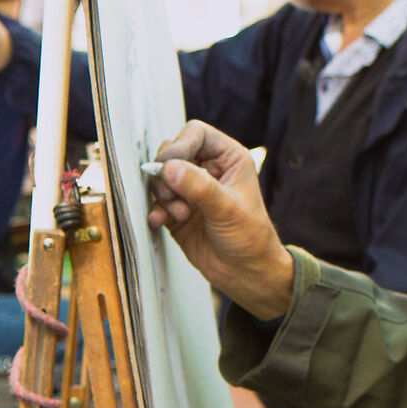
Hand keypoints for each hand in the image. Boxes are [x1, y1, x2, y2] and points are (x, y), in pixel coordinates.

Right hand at [144, 122, 294, 320]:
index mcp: (228, 158)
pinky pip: (156, 201)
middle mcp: (208, 170)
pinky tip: (162, 222)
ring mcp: (190, 190)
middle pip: (172, 153)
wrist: (245, 273)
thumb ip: (198, 187)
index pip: (196, 134)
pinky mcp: (177, 210)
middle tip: (175, 196)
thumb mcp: (228, 209)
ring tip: (180, 214)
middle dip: (167, 175)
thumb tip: (169, 168)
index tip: (170, 167)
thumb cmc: (250, 239)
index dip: (180, 146)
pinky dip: (156, 210)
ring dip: (163, 195)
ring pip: (160, 177)